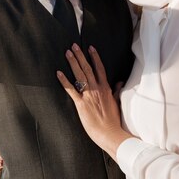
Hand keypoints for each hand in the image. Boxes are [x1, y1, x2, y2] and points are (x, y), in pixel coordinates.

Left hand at [56, 44, 131, 159]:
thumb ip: (117, 91)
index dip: (95, 57)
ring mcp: (89, 95)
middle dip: (80, 56)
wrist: (110, 133)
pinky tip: (59, 73)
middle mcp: (97, 89)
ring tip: (67, 53)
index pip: (100, 69)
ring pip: (80, 75)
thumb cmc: (113, 120)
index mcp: (106, 88)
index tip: (90, 48)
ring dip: (73, 63)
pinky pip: (71, 89)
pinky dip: (64, 81)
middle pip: (88, 68)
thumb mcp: (117, 103)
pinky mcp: (81, 103)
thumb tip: (119, 82)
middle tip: (74, 46)